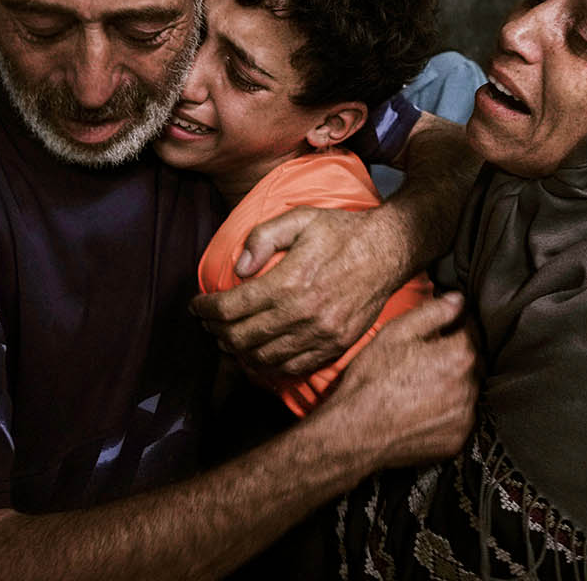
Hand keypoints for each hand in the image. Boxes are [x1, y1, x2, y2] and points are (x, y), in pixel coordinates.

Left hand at [190, 206, 408, 379]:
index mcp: (290, 281)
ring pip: (263, 358)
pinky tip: (258, 352)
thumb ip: (264, 237)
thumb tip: (237, 268)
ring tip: (228, 338)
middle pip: (241, 337)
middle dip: (216, 331)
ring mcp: (321, 334)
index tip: (197, 305)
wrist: (390, 249)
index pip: (232, 308)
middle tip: (208, 322)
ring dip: (238, 351)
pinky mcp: (334, 345)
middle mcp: (303, 313)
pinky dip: (267, 365)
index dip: (206, 309)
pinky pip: (292, 367)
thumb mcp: (301, 218)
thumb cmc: (343, 231)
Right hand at [319, 292, 478, 467]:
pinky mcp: (457, 439)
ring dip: (455, 383)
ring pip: (469, 389)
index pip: (472, 329)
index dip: (456, 325)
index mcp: (459, 355)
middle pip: (473, 360)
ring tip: (423, 384)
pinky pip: (461, 417)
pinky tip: (425, 406)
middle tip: (426, 359)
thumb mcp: (396, 333)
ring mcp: (465, 416)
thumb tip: (458, 299)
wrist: (354, 432)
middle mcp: (469, 386)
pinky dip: (449, 410)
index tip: (441, 330)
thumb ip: (433, 312)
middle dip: (456, 355)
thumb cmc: (371, 380)